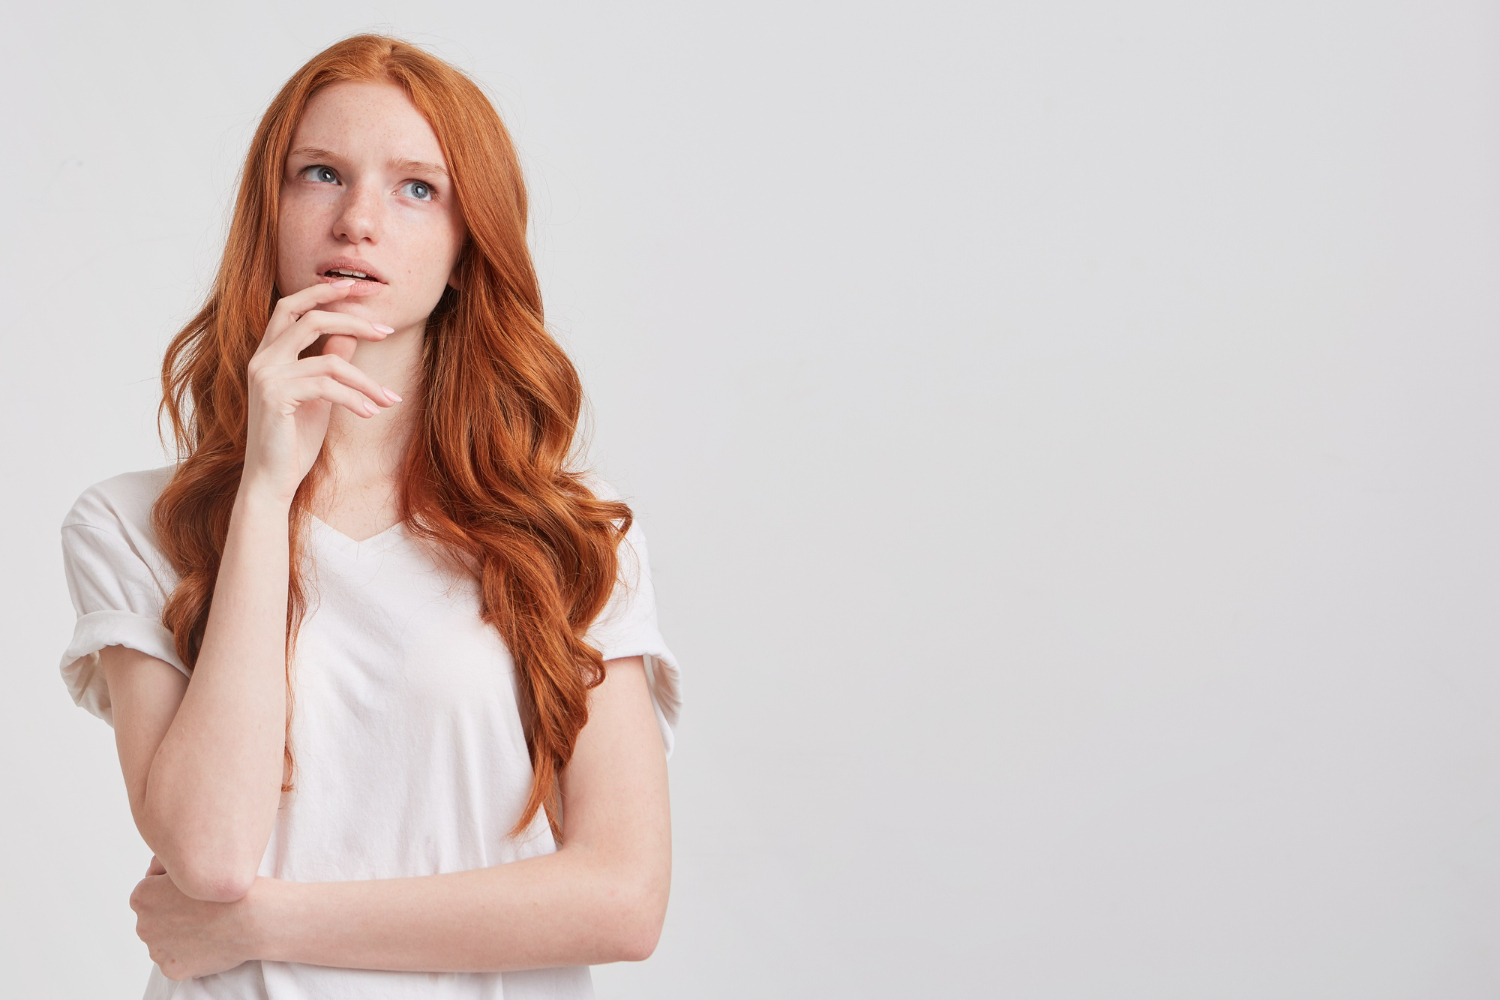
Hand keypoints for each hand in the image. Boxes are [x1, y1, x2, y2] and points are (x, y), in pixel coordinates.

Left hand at [130, 856, 260, 980]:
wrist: (255, 915)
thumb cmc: (229, 882)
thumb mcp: (192, 858)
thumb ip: (167, 865)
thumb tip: (157, 870)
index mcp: (141, 897)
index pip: (153, 892)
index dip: (177, 890)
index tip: (197, 890)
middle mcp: (143, 925)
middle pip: (158, 919)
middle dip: (176, 915)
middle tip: (206, 908)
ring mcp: (157, 949)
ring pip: (167, 941)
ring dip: (183, 935)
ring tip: (211, 924)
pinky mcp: (173, 969)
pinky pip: (178, 961)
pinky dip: (193, 955)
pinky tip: (212, 941)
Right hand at [242, 279, 401, 503]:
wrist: (271, 479)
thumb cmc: (295, 439)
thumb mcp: (320, 394)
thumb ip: (331, 360)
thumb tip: (352, 334)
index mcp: (269, 353)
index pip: (294, 306)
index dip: (325, 291)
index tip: (361, 288)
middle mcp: (262, 358)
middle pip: (311, 318)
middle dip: (352, 318)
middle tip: (387, 329)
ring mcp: (266, 375)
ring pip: (329, 360)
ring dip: (367, 380)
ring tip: (389, 399)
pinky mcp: (275, 396)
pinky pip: (327, 386)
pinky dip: (355, 399)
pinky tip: (370, 413)